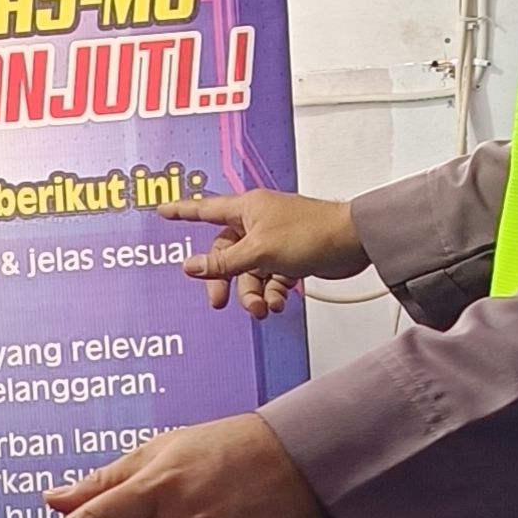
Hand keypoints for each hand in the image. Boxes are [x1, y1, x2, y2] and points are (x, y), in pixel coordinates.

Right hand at [158, 190, 367, 317]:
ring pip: (249, 271)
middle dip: (224, 280)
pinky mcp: (290, 257)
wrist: (354, 242)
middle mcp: (257, 222)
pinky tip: (276, 303)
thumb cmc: (312, 232)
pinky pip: (269, 278)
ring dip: (251, 292)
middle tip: (218, 301)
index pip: (204, 209)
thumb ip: (224, 264)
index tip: (164, 212)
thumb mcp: (258, 252)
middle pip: (226, 254)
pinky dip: (270, 292)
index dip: (183, 212)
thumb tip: (191, 267)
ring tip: (261, 308)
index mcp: (245, 209)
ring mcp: (273, 240)